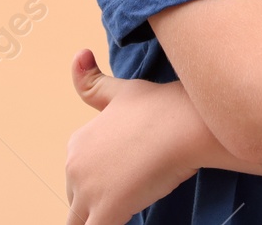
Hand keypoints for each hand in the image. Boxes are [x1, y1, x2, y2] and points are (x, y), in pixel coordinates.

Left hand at [64, 48, 202, 224]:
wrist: (187, 122)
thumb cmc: (162, 106)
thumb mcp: (122, 90)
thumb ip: (93, 82)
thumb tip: (78, 53)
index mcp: (78, 142)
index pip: (80, 175)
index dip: (104, 179)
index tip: (128, 175)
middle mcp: (74, 166)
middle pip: (79, 200)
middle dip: (101, 201)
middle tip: (135, 189)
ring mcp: (87, 190)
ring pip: (81, 220)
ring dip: (99, 217)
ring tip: (128, 202)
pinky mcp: (106, 210)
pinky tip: (124, 218)